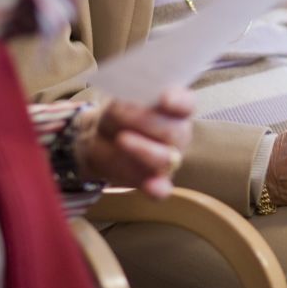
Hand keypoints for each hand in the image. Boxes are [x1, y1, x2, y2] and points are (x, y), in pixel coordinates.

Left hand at [74, 87, 193, 198]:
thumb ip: (127, 99)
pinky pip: (163, 189)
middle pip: (175, 131)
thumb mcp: (118, 99)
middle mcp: (178, 132)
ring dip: (144, 149)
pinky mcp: (156, 180)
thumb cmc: (118, 112)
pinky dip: (158, 188)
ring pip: (166, 159)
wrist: (100, 139)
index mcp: (175, 106)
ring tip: (121, 139)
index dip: (178, 101)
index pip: (186, 103)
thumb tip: (130, 102)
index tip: (165, 99)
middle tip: (119, 112)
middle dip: (148, 122)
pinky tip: (151, 186)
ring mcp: (169, 158)